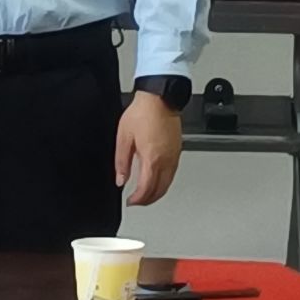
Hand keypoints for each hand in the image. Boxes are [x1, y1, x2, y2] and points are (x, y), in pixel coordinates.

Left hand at [116, 90, 181, 207]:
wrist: (160, 98)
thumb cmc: (143, 112)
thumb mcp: (124, 137)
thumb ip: (122, 161)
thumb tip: (121, 179)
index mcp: (152, 158)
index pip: (146, 189)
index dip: (137, 200)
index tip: (130, 201)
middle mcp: (166, 160)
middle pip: (160, 190)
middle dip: (148, 200)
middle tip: (137, 201)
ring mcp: (174, 156)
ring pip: (168, 184)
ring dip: (157, 193)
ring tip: (145, 194)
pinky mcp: (178, 151)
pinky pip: (172, 174)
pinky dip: (164, 182)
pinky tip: (157, 180)